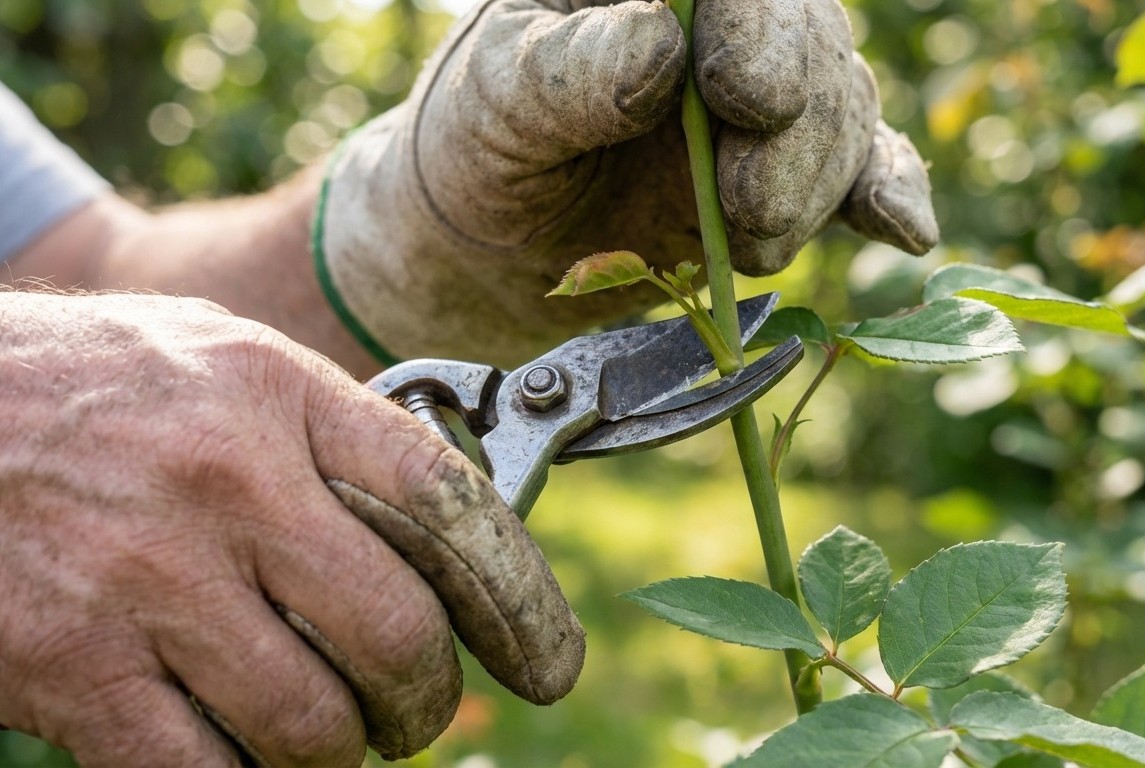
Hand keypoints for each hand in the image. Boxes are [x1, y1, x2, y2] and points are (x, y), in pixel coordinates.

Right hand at [0, 292, 583, 765]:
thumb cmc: (95, 381)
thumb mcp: (229, 361)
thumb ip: (335, 427)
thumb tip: (448, 509)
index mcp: (280, 397)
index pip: (449, 504)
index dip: (521, 597)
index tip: (546, 659)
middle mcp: (228, 485)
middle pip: (396, 635)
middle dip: (427, 700)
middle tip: (417, 711)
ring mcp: (147, 580)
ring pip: (310, 724)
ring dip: (340, 750)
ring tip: (330, 734)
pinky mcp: (71, 664)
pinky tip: (240, 756)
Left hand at [317, 0, 937, 366]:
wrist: (494, 246)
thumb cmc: (478, 150)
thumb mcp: (494, 108)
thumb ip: (567, 75)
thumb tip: (660, 51)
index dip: (761, 23)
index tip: (748, 95)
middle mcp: (714, 20)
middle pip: (804, 40)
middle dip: (794, 130)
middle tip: (747, 206)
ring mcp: (758, 91)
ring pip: (839, 110)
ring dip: (812, 185)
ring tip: (751, 240)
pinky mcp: (786, 163)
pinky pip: (861, 165)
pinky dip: (885, 195)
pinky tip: (901, 227)